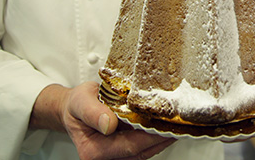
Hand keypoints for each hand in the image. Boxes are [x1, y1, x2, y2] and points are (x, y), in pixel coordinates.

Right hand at [33, 82, 175, 159]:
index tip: (168, 126)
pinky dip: (155, 138)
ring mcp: (114, 157)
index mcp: (92, 151)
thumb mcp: (80, 101)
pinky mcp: (122, 153)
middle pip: (141, 152)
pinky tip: (165, 126)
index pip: (129, 146)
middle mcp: (104, 159)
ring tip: (177, 124)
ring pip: (144, 152)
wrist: (73, 108)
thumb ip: (92, 112)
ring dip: (161, 139)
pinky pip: (143, 149)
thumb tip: (108, 125)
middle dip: (162, 138)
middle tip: (181, 124)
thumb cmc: (77, 104)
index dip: (151, 137)